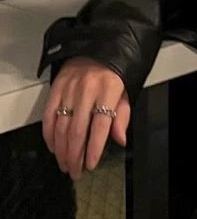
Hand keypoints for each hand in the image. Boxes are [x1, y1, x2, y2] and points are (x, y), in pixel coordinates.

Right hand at [43, 58, 130, 180]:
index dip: (94, 148)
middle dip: (75, 155)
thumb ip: (122, 117)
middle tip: (75, 171)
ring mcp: (69, 88)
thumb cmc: (113, 74)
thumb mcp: (125, 93)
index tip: (90, 164)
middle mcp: (87, 89)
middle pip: (78, 130)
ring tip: (65, 164)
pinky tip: (53, 147)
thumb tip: (119, 139)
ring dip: (62, 149)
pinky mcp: (56, 87)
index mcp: (109, 90)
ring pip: (62, 126)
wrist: (97, 47)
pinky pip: (49, 114)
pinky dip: (49, 134)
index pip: (100, 125)